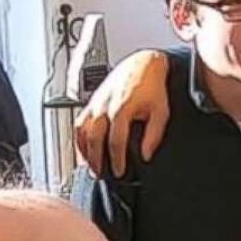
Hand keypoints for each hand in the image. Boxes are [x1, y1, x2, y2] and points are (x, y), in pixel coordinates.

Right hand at [74, 50, 170, 176]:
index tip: (120, 172)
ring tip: (93, 166)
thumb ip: (154, 135)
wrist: (143, 65)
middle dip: (97, 160)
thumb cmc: (153, 88)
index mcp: (121, 108)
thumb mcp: (161, 112)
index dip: (117, 160)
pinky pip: (79, 123)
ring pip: (82, 132)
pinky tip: (85, 149)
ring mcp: (95, 103)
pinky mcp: (91, 102)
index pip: (115, 141)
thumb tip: (146, 155)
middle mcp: (104, 106)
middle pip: (94, 139)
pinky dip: (79, 139)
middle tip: (103, 175)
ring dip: (85, 151)